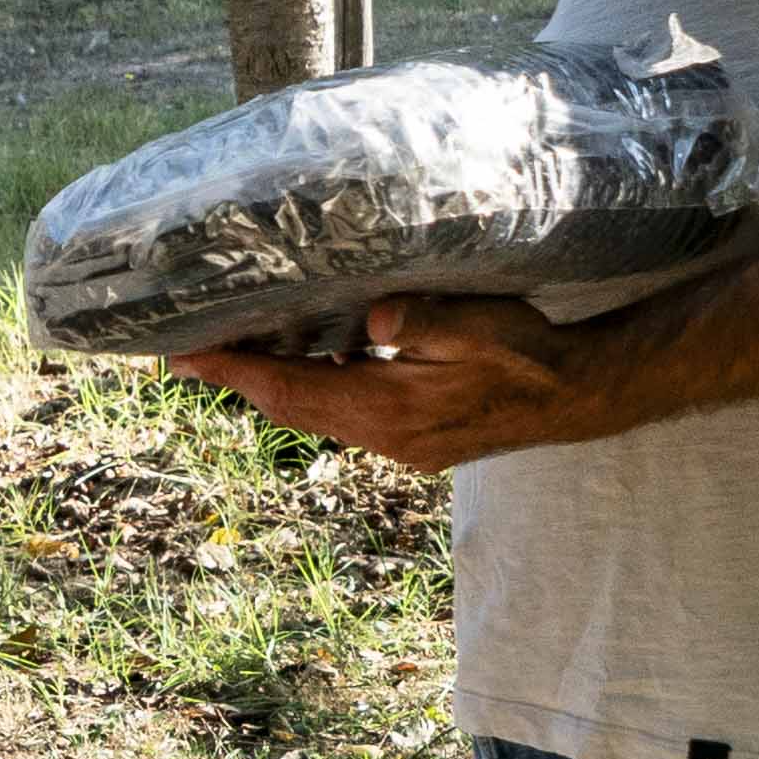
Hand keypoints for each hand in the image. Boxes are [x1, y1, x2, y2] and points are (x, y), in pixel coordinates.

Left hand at [163, 290, 632, 473]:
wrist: (576, 396)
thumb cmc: (529, 354)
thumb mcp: (478, 325)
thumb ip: (425, 320)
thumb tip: (377, 315)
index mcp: (388, 410)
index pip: (290, 391)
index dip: (233, 373)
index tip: (182, 355)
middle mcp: (384, 437)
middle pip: (291, 406)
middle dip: (239, 377)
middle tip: (187, 349)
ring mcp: (398, 443)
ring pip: (317, 411)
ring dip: (276, 381)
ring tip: (233, 349)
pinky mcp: (413, 437)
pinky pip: (346, 411)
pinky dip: (317, 385)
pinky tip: (312, 355)